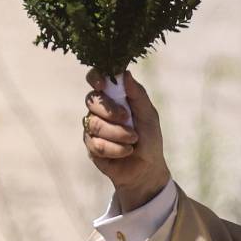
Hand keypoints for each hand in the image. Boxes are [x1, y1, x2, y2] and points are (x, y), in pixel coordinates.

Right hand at [83, 69, 169, 211]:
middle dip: (111, 111)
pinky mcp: (91, 147)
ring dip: (118, 133)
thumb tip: (124, 73)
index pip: (96, 79)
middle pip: (91, 101)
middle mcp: (99, 110)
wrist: (147, 167)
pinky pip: (96, 144)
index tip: (101, 84)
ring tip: (133, 140)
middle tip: (127, 119)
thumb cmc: (149, 138)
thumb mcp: (148, 115)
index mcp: (113, 97)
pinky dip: (116, 148)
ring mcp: (92, 128)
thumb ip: (138, 94)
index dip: (95, 78)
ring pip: (95, 124)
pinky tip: (126, 151)